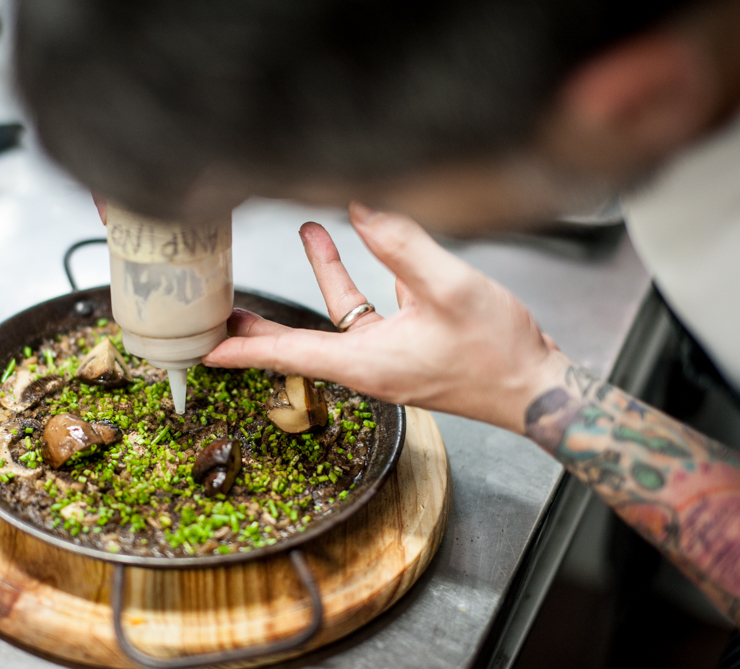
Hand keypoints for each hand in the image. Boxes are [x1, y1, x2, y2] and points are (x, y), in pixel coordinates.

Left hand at [203, 203, 566, 433]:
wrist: (534, 389)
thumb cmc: (497, 354)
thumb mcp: (449, 289)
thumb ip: (402, 245)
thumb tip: (363, 208)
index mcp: (366, 363)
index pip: (288, 354)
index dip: (244, 349)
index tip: (205, 352)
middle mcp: (368, 364)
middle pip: (298, 341)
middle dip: (259, 322)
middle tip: (219, 312)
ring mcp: (386, 355)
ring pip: (338, 316)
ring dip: (322, 274)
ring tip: (311, 230)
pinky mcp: (406, 345)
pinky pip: (369, 311)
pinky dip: (361, 278)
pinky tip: (365, 243)